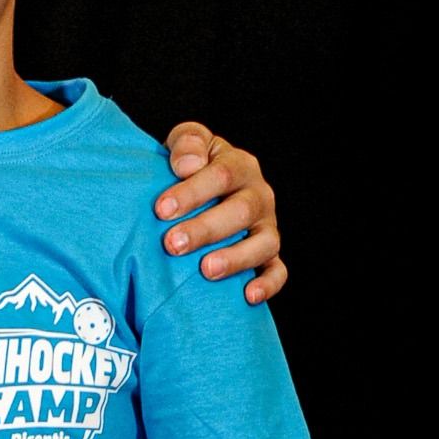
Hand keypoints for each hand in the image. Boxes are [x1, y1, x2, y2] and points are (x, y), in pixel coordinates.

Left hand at [157, 124, 284, 302]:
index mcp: (239, 165)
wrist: (206, 192)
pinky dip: (267, 284)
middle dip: (205, 229)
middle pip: (239, 212)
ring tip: (206, 270)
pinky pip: (277, 272)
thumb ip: (187, 143)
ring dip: (235, 258)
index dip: (192, 192)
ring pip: (262, 243)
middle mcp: (258, 196)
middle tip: (173, 244)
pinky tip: (247, 296)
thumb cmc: (191, 168)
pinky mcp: (270, 256)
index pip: (221, 175)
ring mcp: (266, 228)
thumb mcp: (188, 144)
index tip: (161, 209)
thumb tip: (187, 165)